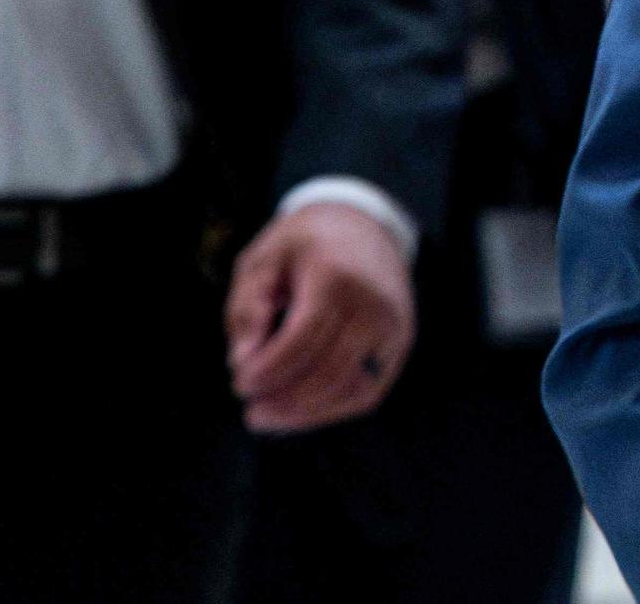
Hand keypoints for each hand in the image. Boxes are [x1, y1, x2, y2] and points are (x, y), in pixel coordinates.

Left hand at [223, 201, 415, 433]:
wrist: (365, 225)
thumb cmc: (306, 244)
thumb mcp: (264, 259)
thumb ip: (247, 307)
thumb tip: (243, 361)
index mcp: (336, 275)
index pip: (304, 338)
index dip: (269, 369)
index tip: (240, 383)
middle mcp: (373, 302)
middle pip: (328, 370)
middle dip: (284, 399)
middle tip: (251, 408)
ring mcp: (392, 325)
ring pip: (352, 388)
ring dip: (306, 413)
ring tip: (268, 415)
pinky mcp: (399, 342)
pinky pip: (368, 391)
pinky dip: (332, 409)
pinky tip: (300, 411)